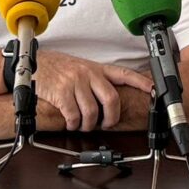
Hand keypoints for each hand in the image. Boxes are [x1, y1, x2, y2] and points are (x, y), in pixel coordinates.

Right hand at [35, 50, 152, 130]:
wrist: (35, 63)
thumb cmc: (59, 68)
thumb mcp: (82, 68)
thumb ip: (97, 80)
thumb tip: (111, 100)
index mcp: (97, 68)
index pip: (124, 74)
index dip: (141, 82)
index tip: (153, 90)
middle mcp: (88, 74)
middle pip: (111, 99)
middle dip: (111, 118)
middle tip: (106, 124)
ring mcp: (75, 82)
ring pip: (92, 111)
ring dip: (88, 125)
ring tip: (83, 124)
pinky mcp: (61, 92)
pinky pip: (74, 115)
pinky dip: (73, 124)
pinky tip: (71, 123)